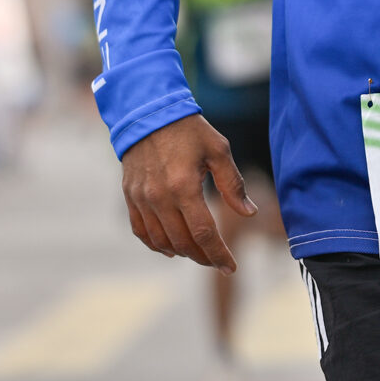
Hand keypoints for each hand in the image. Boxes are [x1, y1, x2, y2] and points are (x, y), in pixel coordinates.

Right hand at [120, 114, 256, 270]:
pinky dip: (156, 245)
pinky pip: (141, 231)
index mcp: (184, 186)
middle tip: (218, 260)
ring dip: (182, 253)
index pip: (203, 233)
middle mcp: (160, 197)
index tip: (231, 266)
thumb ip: (233, 184)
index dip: (219, 254)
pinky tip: (171, 248)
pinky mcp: (131, 197)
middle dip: (203, 257)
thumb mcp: (218, 150)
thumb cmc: (189, 131)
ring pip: (161, 241)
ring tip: (199, 253)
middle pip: (183, 242)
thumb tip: (249, 213)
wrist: (148, 114)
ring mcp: (142, 199)